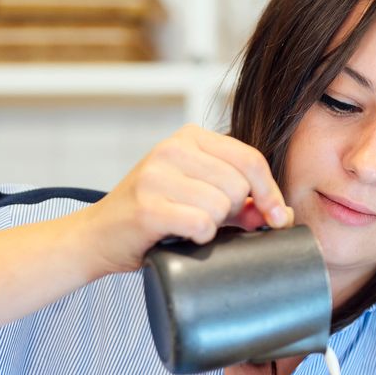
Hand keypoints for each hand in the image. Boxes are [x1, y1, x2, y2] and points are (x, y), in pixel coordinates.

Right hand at [86, 124, 293, 275]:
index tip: (274, 216)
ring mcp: (157, 175)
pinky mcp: (148, 206)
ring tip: (187, 226)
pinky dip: (199, 237)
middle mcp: (172, 149)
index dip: (270, 192)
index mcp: (189, 137)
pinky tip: (182, 236)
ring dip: (212, 226)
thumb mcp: (197, 198)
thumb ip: (238, 202)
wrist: (97, 236)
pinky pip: (201, 224)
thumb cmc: (151, 217)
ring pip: (222, 205)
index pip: (251, 159)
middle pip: (240, 185)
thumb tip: (278, 214)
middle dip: (233, 212)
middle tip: (206, 219)